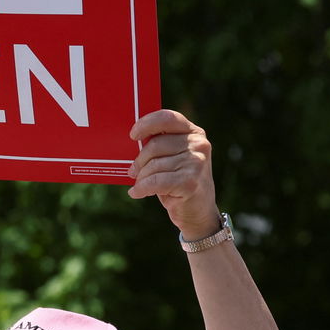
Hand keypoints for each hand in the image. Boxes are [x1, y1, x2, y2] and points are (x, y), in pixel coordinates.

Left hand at [128, 110, 220, 238]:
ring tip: (141, 185)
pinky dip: (141, 188)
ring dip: (141, 177)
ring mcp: (196, 163)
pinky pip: (154, 181)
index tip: (133, 135)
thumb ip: (159, 146)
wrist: (198, 211)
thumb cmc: (178, 181)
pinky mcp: (190, 182)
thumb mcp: (172, 158)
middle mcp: (199, 145)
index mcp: (194, 133)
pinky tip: (136, 192)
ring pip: (153, 165)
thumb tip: (131, 142)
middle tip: (133, 171)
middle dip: (139, 161)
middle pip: (155, 145)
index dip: (147, 124)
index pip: (168, 118)